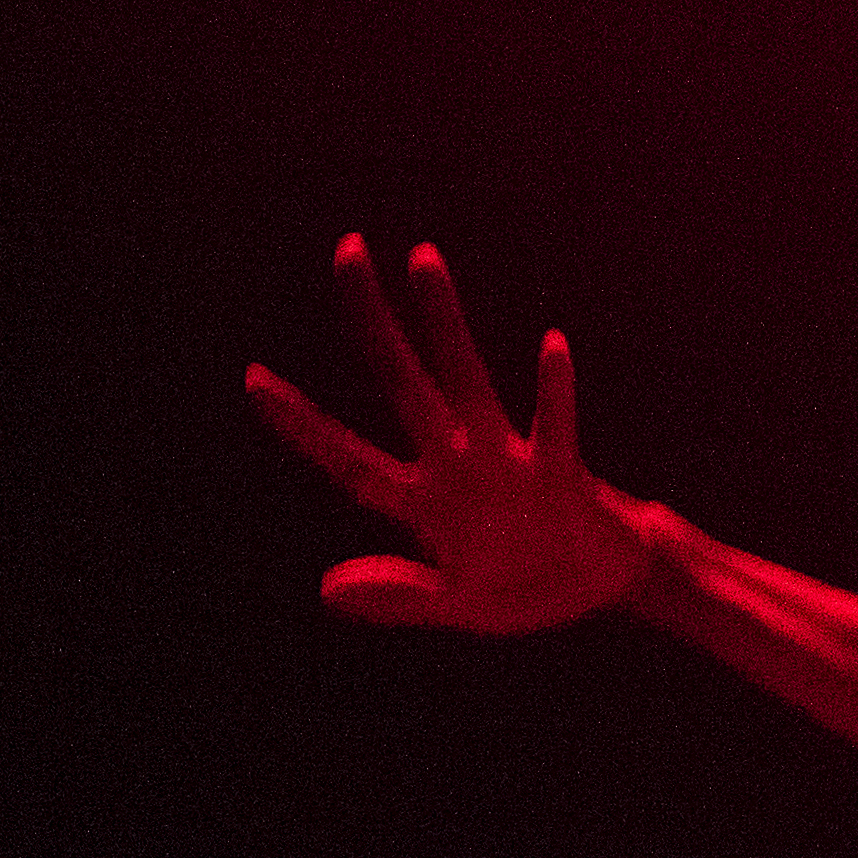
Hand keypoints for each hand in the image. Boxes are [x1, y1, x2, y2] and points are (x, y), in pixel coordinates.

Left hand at [244, 237, 655, 635]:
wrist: (603, 588)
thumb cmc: (526, 590)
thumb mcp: (462, 609)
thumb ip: (401, 599)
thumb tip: (326, 590)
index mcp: (425, 507)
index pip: (350, 464)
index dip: (304, 428)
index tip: (253, 380)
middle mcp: (458, 469)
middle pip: (402, 386)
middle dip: (373, 324)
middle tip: (347, 248)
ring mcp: (507, 465)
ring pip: (465, 381)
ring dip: (444, 323)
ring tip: (422, 257)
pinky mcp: (562, 476)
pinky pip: (555, 430)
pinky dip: (554, 393)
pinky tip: (551, 346)